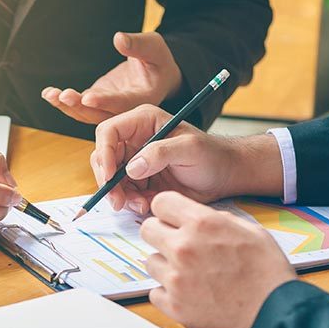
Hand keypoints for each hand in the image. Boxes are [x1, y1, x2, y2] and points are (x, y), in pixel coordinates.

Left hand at [42, 32, 182, 124]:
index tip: (88, 97)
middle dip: (79, 106)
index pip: (122, 103)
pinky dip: (64, 102)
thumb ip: (138, 45)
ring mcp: (108, 108)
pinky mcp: (98, 103)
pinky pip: (80, 106)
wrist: (155, 75)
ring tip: (51, 94)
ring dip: (67, 106)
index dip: (105, 101)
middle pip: (99, 114)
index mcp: (142, 99)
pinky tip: (49, 94)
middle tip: (64, 95)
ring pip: (86, 113)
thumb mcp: (154, 48)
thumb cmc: (157, 60)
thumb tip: (119, 39)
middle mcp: (124, 109)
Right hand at [91, 104, 283, 213]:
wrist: (225, 175)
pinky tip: (146, 205)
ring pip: (110, 179)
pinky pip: (123, 192)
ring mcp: (135, 161)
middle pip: (103, 158)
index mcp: (142, 122)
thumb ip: (160, 153)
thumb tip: (132, 168)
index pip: (108, 132)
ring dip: (119, 195)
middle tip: (118, 201)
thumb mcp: (189, 149)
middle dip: (108, 181)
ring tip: (140, 205)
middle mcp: (134, 140)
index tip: (111, 176)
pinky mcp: (139, 180)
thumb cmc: (212, 155)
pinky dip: (130, 202)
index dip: (104, 153)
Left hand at [140, 192, 295, 327]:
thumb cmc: (268, 274)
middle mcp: (183, 248)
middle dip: (161, 235)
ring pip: (150, 262)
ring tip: (191, 274)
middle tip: (178, 246)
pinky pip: (155, 292)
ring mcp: (175, 278)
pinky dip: (168, 293)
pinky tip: (190, 293)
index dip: (167, 211)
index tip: (171, 219)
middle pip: (147, 230)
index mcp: (203, 224)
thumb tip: (200, 217)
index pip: (160, 203)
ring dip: (166, 266)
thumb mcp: (252, 231)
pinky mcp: (173, 305)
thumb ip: (219, 220)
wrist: (275, 314)